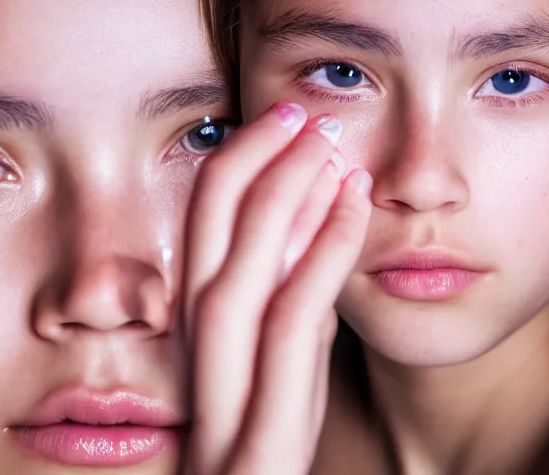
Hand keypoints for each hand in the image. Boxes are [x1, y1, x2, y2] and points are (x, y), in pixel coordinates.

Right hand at [183, 102, 372, 474]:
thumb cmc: (268, 474)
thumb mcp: (278, 394)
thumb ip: (289, 328)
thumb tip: (315, 246)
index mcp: (197, 362)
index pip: (201, 247)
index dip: (233, 175)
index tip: (277, 123)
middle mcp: (198, 378)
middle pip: (206, 247)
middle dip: (249, 166)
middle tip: (299, 109)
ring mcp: (221, 415)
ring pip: (236, 280)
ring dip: (280, 197)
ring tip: (327, 141)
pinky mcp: (256, 454)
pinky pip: (287, 335)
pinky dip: (319, 259)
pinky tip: (350, 207)